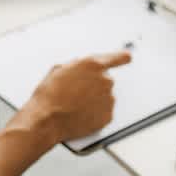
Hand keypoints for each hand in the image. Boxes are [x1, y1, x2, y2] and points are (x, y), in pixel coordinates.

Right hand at [13, 51, 131, 145]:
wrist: (48, 118)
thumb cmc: (50, 94)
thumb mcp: (58, 70)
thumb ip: (75, 66)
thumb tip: (80, 68)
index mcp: (92, 65)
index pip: (116, 58)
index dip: (122, 57)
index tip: (127, 56)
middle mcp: (105, 80)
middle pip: (105, 79)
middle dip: (94, 84)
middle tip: (76, 92)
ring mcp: (108, 99)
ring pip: (104, 96)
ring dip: (94, 99)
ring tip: (75, 105)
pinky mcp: (108, 115)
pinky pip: (104, 111)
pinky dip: (95, 112)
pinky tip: (80, 113)